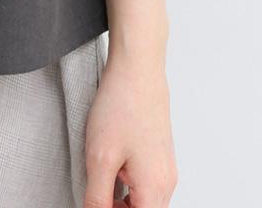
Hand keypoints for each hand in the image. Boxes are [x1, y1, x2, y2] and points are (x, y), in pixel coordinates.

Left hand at [84, 48, 178, 205]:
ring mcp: (165, 167)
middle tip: (95, 194)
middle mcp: (166, 182)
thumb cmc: (121, 106)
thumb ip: (98, 197)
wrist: (137, 68)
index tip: (95, 202)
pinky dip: (127, 184)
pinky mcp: (159, 153)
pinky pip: (145, 182)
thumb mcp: (100, 158)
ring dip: (122, 199)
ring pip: (144, 200)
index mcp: (155, 189)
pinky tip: (111, 164)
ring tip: (102, 176)